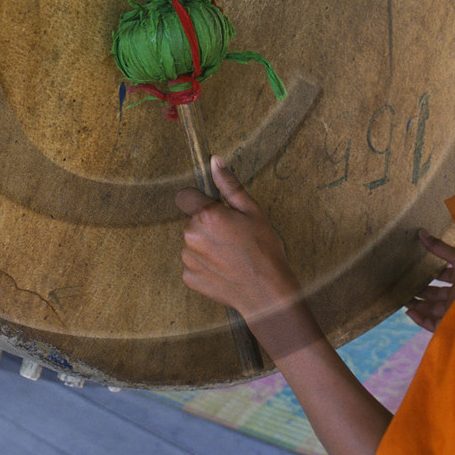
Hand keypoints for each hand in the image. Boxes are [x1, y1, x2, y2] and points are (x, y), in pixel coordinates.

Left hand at [178, 157, 302, 321]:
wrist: (267, 292)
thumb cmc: (264, 250)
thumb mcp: (252, 211)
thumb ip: (229, 185)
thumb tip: (215, 161)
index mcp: (205, 215)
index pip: (188, 197)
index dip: (204, 204)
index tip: (220, 214)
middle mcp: (191, 235)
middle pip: (192, 221)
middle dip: (208, 226)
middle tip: (232, 237)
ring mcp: (188, 258)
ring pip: (192, 243)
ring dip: (206, 246)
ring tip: (230, 255)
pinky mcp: (189, 277)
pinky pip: (193, 264)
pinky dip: (205, 265)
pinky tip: (224, 269)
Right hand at [404, 229, 454, 332]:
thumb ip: (439, 247)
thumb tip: (421, 232)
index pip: (442, 276)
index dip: (428, 274)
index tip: (413, 270)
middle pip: (434, 294)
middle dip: (419, 291)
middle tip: (402, 286)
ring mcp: (454, 308)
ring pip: (431, 309)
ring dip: (417, 305)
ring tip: (401, 299)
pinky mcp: (452, 322)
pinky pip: (433, 324)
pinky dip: (420, 319)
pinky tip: (408, 311)